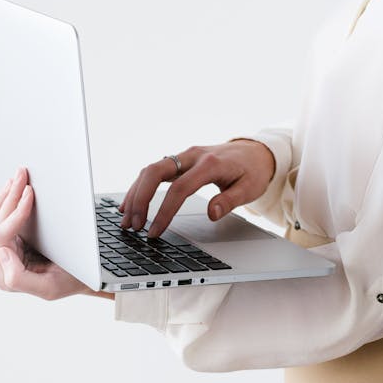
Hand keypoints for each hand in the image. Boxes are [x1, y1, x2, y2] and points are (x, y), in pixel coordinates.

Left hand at [0, 166, 92, 300]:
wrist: (81, 277)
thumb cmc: (69, 280)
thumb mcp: (49, 288)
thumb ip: (18, 277)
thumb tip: (1, 252)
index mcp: (8, 274)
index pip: (3, 236)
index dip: (15, 211)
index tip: (31, 192)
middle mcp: (3, 261)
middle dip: (9, 195)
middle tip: (22, 174)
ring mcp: (5, 249)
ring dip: (3, 195)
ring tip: (17, 177)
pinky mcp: (11, 239)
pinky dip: (1, 201)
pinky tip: (11, 189)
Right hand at [118, 139, 276, 239]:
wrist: (255, 151)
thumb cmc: (252, 171)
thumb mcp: (250, 189)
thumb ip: (230, 201)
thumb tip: (212, 214)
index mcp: (210, 164)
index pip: (179, 188)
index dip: (164, 211)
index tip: (153, 232)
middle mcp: (192, 156)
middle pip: (156, 171)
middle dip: (140, 198)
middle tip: (133, 225)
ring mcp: (184, 156)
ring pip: (151, 169)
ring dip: (136, 193)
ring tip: (127, 219)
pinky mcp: (180, 160)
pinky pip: (154, 171)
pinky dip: (140, 186)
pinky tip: (130, 202)